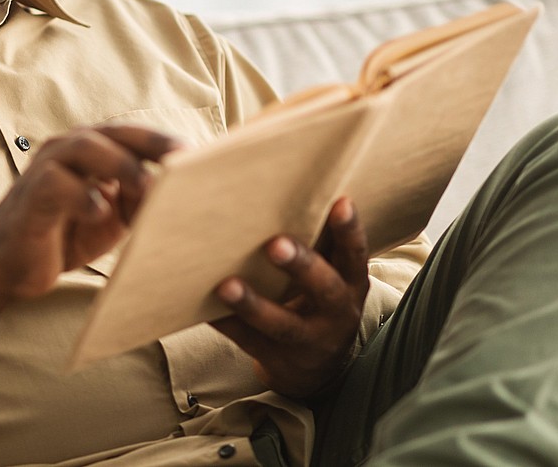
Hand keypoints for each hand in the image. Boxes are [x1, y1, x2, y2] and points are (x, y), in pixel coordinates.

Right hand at [0, 123, 179, 301]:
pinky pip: (56, 185)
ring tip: (147, 187)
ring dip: (120, 165)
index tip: (204, 156)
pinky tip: (100, 213)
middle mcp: (69, 149)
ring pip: (85, 148)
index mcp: (93, 150)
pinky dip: (81, 196)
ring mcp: (46, 168)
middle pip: (115, 132)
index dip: (167, 142)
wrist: (9, 266)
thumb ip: (140, 199)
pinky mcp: (30, 195)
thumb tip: (180, 193)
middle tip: (185, 160)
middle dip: (153, 144)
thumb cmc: (64, 234)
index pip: (135, 136)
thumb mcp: (113, 217)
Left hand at [211, 197, 369, 398]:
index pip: (354, 254)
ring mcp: (309, 340)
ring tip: (226, 285)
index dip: (349, 230)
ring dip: (253, 304)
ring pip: (282, 324)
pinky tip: (203, 308)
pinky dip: (226, 323)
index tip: (340, 201)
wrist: (315, 369)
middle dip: (301, 265)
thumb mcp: (329, 276)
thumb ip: (314, 243)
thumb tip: (269, 189)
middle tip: (274, 244)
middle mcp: (336, 312)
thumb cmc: (314, 301)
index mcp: (351, 284)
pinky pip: (248, 341)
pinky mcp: (278, 359)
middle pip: (324, 288)